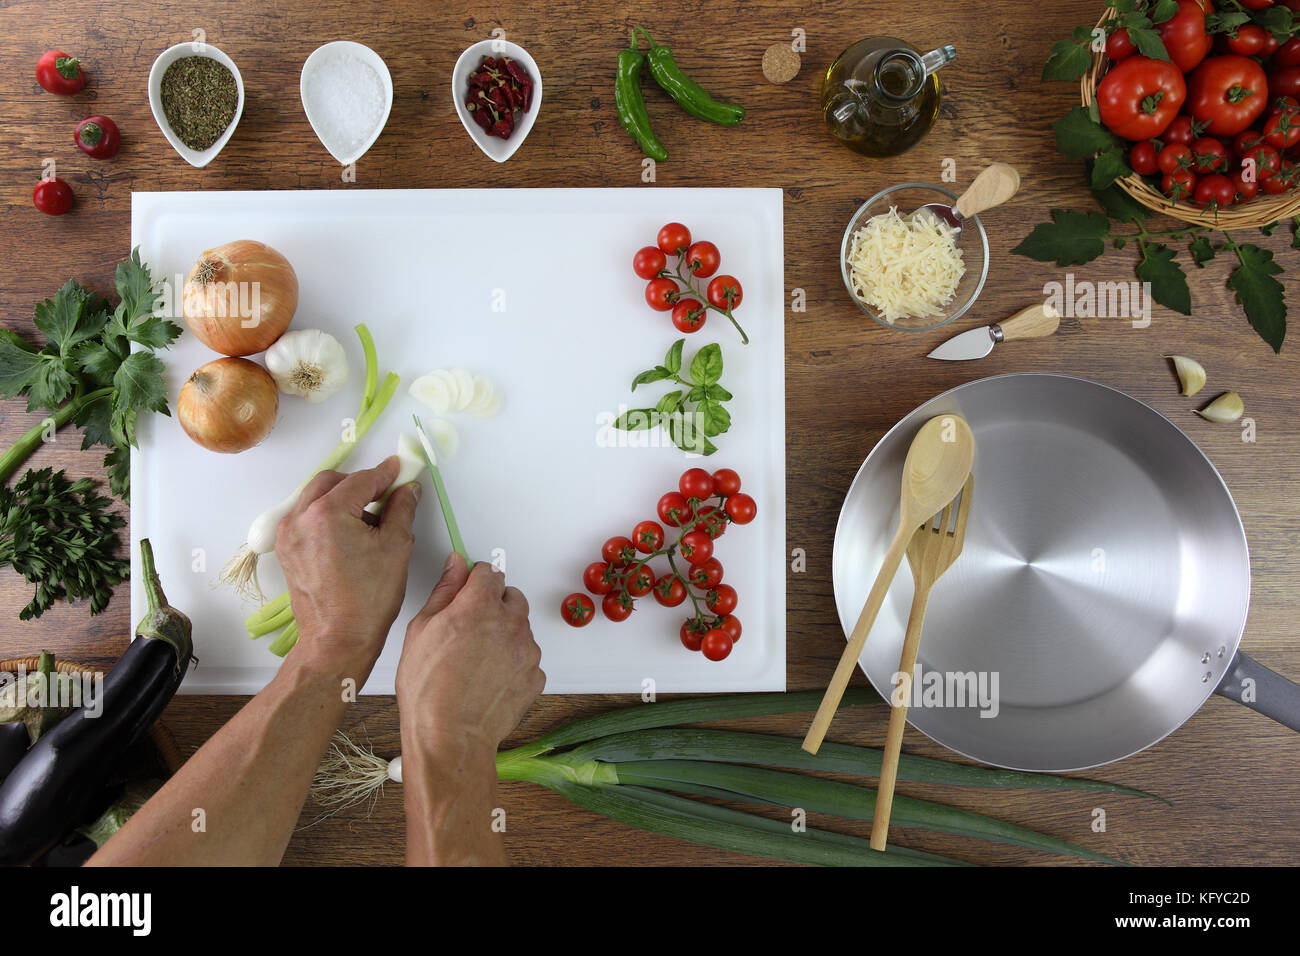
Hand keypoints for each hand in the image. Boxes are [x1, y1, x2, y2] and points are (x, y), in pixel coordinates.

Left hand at [275, 456, 419, 681]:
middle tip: (385, 493)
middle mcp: (300, 519)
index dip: (384, 474)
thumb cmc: (366, 601)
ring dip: (341, 498)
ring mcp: (288, 536)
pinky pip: (306, 518)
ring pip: (315, 498)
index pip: (361, 480)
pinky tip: (349, 534)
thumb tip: (406, 490)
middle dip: (359, 483)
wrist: (338, 639)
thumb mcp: (396, 547)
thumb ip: (402, 509)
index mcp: (327, 514)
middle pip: (332, 482)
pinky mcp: (287, 551)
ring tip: (368, 519)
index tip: (398, 470)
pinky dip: (326, 516)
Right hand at [396, 553, 543, 757]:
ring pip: (521, 628)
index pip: (489, 571)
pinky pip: (527, 658)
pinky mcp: (536, 675)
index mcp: (480, 605)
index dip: (476, 579)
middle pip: (511, 597)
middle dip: (494, 605)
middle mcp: (511, 623)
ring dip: (504, 635)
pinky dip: (513, 663)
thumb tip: (456, 564)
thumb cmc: (428, 689)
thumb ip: (445, 590)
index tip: (467, 589)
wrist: (450, 737)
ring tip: (476, 661)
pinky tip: (488, 680)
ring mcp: (528, 650)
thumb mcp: (422, 630)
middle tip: (469, 629)